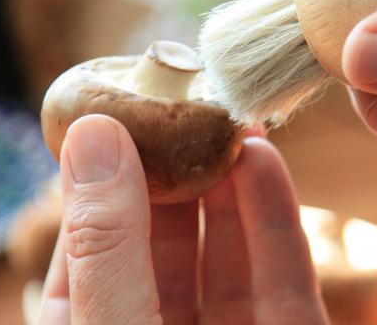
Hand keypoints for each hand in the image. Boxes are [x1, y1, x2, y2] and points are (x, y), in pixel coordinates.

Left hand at [38, 114, 328, 324]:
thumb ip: (108, 241)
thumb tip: (95, 134)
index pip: (94, 242)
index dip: (108, 175)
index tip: (123, 114)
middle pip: (168, 238)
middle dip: (179, 169)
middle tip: (187, 107)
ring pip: (228, 247)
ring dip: (231, 180)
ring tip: (229, 120)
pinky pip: (282, 269)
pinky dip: (274, 212)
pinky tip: (263, 159)